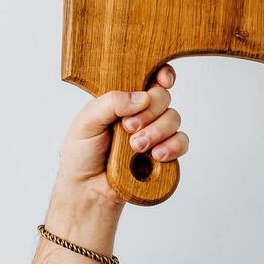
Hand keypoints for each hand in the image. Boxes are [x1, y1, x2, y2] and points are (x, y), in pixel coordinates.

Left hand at [56, 64, 189, 206]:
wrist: (88, 188)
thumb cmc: (81, 153)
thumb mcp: (86, 122)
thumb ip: (110, 103)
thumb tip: (141, 97)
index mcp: (121, 99)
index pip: (147, 78)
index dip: (161, 74)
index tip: (163, 80)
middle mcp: (140, 112)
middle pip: (163, 97)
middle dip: (149, 112)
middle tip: (129, 127)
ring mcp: (153, 132)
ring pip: (173, 118)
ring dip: (157, 131)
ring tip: (136, 147)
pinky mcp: (164, 153)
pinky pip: (181, 142)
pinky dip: (173, 146)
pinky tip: (156, 155)